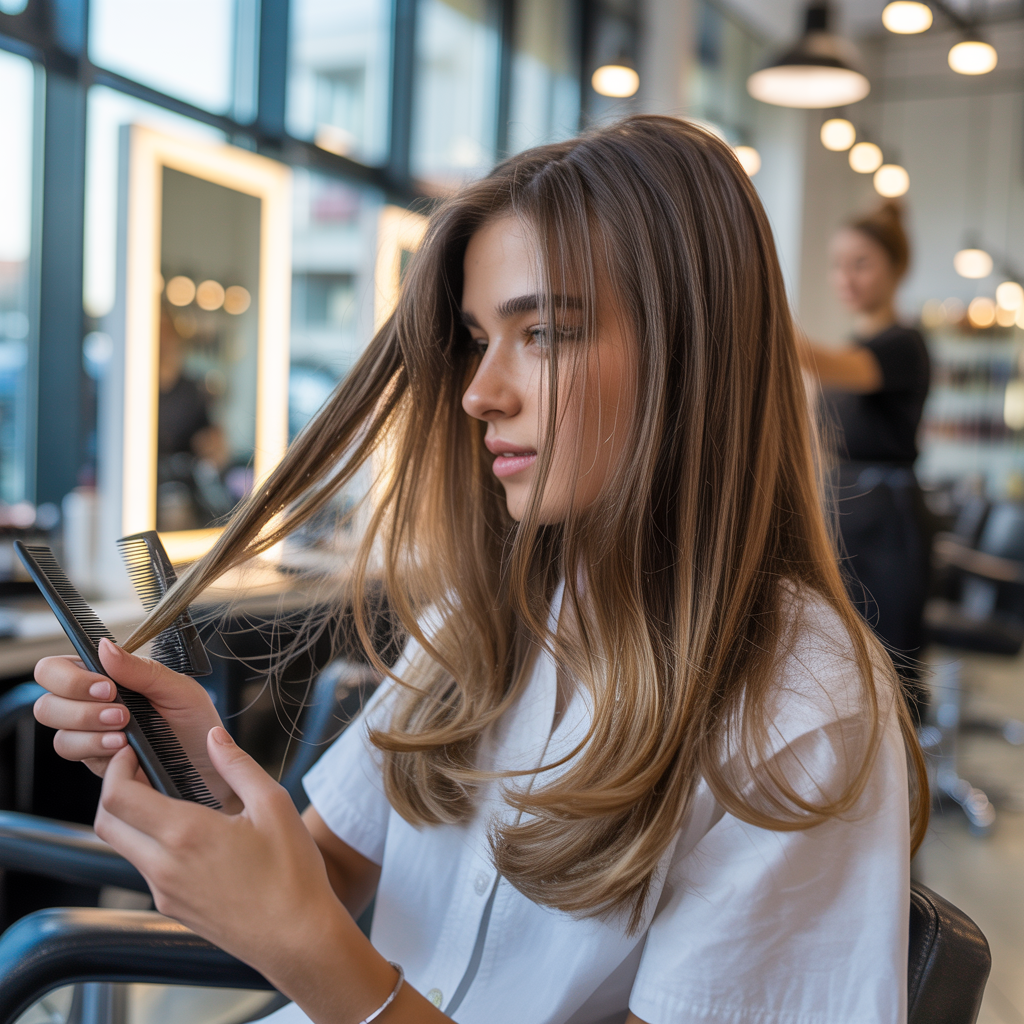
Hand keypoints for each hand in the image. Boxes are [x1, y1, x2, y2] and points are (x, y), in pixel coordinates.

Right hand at [34, 639, 238, 811]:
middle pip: (45, 703)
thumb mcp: (178, 689)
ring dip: (90, 731)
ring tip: (125, 733)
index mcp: (108, 679)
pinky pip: (76, 757)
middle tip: (120, 712)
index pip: (58, 669)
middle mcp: (92, 706)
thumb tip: (104, 646)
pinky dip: (97, 750)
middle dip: (79, 708)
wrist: (211, 767)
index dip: (70, 677)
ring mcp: (91, 737)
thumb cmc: (197, 725)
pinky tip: (124, 749)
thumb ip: (141, 669)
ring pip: (59, 734)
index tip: (105, 686)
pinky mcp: (96, 763)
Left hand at [96, 729, 353, 980]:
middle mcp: (164, 866)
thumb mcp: (274, 805)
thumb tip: (214, 736)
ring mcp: (164, 891)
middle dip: (113, 790)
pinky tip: (189, 833)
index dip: (115, 768)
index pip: (119, 798)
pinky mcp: (172, 907)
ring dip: (133, 818)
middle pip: (107, 824)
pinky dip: (152, 843)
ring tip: (168, 796)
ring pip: (125, 847)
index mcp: (186, 834)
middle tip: (138, 769)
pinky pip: (147, 868)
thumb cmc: (291, 873)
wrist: (296, 938)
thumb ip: (238, 765)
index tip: (131, 752)